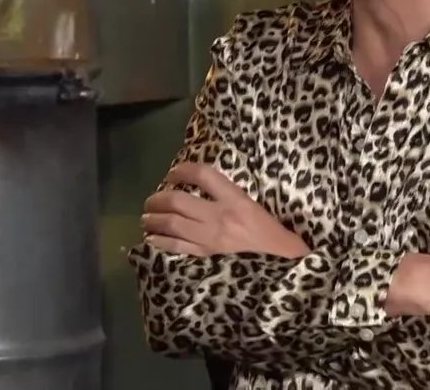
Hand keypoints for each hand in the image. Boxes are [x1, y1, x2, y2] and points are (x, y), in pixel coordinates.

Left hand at [142, 162, 310, 258]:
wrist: (282, 259)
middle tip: (150, 200)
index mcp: (236, 198)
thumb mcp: (253, 202)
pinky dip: (160, 241)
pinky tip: (152, 237)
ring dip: (153, 219)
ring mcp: (212, 237)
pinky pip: (177, 246)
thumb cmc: (270, 228)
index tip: (172, 173)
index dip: (182, 170)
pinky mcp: (208, 254)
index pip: (203, 175)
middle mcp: (221, 216)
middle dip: (158, 199)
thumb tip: (198, 183)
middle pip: (178, 201)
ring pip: (172, 224)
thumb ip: (227, 192)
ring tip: (146, 217)